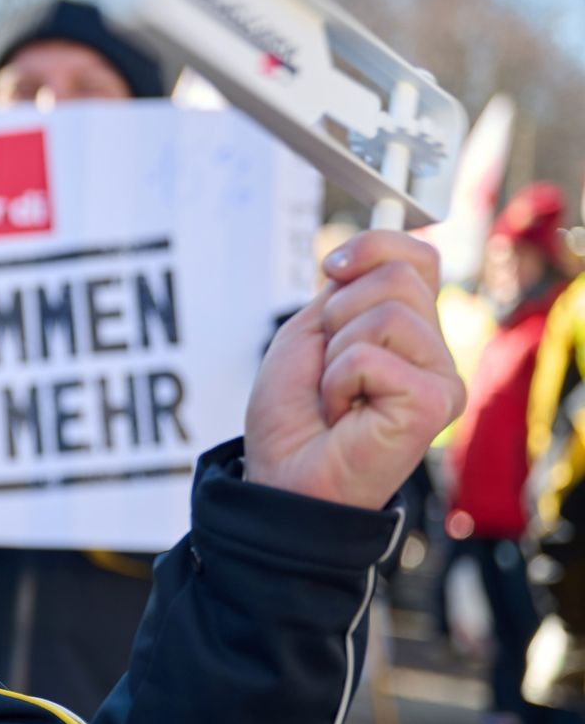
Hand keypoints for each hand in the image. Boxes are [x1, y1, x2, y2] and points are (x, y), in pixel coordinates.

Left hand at [245, 230, 465, 508]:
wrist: (283, 476)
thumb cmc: (294, 415)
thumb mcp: (311, 332)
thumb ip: (347, 289)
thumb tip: (369, 251)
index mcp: (410, 329)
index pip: (415, 256)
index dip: (371, 247)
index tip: (330, 270)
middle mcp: (435, 351)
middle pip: (397, 277)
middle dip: (337, 314)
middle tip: (329, 367)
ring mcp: (441, 378)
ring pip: (384, 313)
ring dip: (336, 354)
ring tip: (337, 395)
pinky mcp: (435, 403)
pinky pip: (371, 355)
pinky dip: (338, 381)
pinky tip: (344, 414)